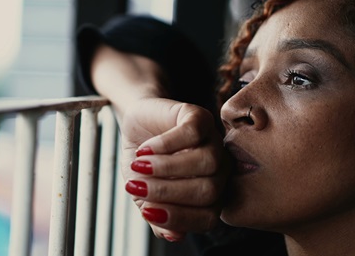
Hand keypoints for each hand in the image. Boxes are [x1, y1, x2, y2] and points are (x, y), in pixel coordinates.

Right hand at [120, 98, 228, 241]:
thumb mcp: (144, 195)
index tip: (146, 211)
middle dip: (168, 192)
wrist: (136, 124)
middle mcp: (219, 170)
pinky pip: (192, 133)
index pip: (207, 217)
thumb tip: (174, 236)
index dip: (178, 217)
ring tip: (139, 167)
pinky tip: (146, 149)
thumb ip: (158, 217)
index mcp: (210, 195)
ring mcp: (213, 141)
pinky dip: (166, 144)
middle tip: (136, 188)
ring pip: (206, 161)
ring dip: (167, 167)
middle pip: (208, 190)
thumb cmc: (144, 162)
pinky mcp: (201, 118)